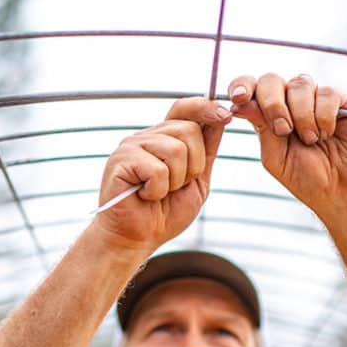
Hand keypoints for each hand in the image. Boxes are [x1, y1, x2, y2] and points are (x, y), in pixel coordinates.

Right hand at [93, 98, 231, 251]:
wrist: (136, 239)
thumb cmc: (164, 214)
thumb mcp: (197, 180)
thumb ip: (207, 150)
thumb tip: (221, 117)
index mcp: (163, 138)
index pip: (184, 108)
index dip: (205, 107)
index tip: (226, 115)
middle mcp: (146, 137)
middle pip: (188, 129)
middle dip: (193, 165)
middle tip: (175, 186)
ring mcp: (131, 146)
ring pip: (176, 149)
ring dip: (175, 180)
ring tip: (158, 193)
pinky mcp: (120, 161)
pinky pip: (157, 170)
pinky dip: (157, 191)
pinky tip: (144, 196)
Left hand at [229, 74, 346, 215]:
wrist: (340, 192)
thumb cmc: (306, 178)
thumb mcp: (276, 157)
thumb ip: (261, 128)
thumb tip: (240, 103)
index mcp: (268, 115)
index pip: (250, 88)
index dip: (242, 86)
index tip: (238, 98)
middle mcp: (290, 102)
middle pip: (272, 80)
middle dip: (273, 104)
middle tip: (284, 130)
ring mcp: (315, 99)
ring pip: (300, 84)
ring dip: (302, 115)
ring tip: (311, 140)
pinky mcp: (341, 100)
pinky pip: (327, 93)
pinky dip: (324, 116)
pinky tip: (327, 134)